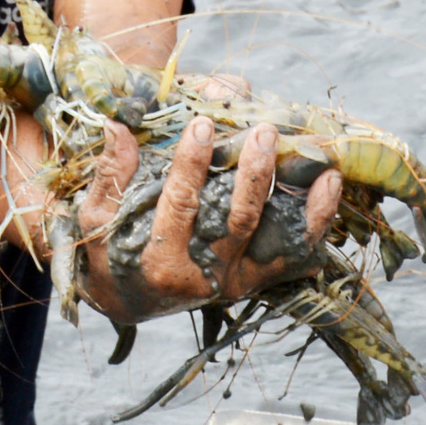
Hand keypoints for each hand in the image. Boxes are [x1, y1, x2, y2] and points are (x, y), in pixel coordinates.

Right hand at [75, 115, 341, 325]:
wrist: (128, 299)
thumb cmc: (107, 251)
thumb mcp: (95, 218)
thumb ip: (110, 175)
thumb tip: (119, 128)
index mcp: (160, 263)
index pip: (180, 206)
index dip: (192, 164)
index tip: (202, 125)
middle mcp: (204, 279)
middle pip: (236, 220)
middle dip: (252, 174)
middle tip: (262, 132)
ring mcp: (235, 281)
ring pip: (273, 238)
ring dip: (294, 195)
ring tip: (310, 157)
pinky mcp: (255, 281)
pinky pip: (294, 254)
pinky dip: (316, 221)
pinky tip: (330, 185)